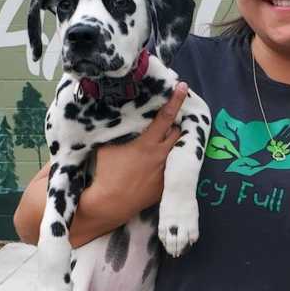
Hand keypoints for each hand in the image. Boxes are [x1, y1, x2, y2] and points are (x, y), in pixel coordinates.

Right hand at [91, 81, 187, 213]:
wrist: (110, 203)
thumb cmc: (106, 172)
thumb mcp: (108, 146)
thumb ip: (118, 132)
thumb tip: (119, 119)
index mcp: (148, 143)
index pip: (166, 116)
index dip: (176, 100)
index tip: (184, 87)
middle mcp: (161, 156)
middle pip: (178, 132)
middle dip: (174, 126)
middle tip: (167, 123)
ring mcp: (166, 172)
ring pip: (176, 151)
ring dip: (171, 145)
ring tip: (162, 145)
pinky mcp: (166, 186)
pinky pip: (171, 168)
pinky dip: (166, 163)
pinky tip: (154, 166)